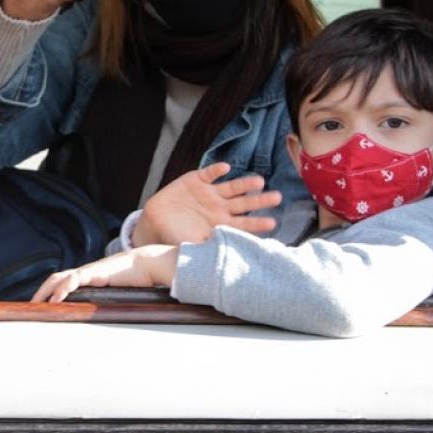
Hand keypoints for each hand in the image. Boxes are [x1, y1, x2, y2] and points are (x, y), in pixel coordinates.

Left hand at [31, 245, 178, 302]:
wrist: (148, 264)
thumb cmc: (136, 281)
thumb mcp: (117, 297)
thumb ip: (106, 306)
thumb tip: (105, 327)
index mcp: (87, 279)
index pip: (61, 283)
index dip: (49, 293)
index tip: (40, 308)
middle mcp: (84, 273)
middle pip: (54, 279)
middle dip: (40, 293)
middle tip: (30, 310)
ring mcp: (88, 271)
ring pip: (59, 278)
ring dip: (45, 291)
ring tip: (37, 305)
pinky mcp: (95, 272)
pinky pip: (74, 278)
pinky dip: (62, 288)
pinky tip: (55, 299)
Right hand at [134, 163, 282, 246]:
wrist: (155, 221)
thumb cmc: (175, 237)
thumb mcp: (191, 247)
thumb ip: (205, 251)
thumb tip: (221, 263)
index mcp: (222, 224)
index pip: (244, 224)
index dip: (257, 223)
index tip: (272, 223)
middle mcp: (220, 207)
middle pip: (245, 203)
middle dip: (260, 200)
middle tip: (277, 198)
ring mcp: (210, 193)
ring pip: (233, 187)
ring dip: (245, 184)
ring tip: (259, 181)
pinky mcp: (197, 179)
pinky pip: (209, 173)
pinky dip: (217, 171)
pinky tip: (225, 169)